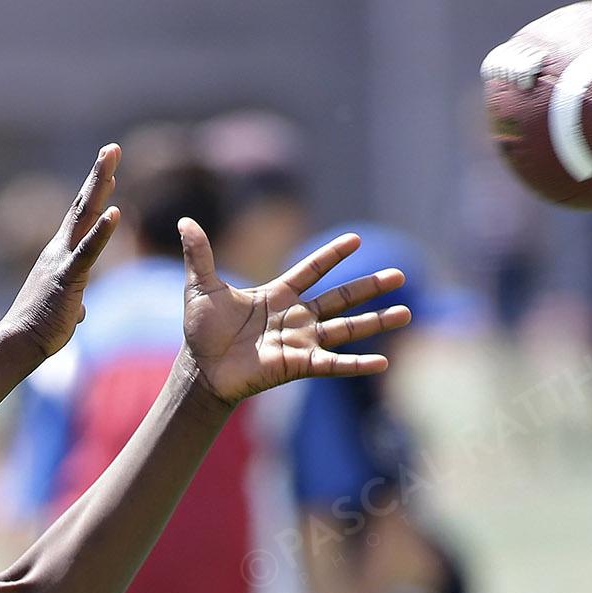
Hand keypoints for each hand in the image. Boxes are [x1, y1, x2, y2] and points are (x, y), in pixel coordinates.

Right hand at [0, 145, 122, 360]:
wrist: (17, 344)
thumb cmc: (38, 331)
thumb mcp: (63, 312)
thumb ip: (74, 304)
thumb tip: (82, 312)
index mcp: (59, 256)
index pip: (80, 218)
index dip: (95, 192)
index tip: (108, 169)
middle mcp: (58, 250)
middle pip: (82, 206)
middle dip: (98, 175)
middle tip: (112, 148)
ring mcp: (62, 261)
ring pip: (84, 216)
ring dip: (99, 186)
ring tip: (113, 159)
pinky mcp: (68, 278)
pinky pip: (87, 252)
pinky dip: (102, 232)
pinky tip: (116, 212)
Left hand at [177, 224, 411, 404]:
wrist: (200, 370)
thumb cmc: (201, 332)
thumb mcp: (201, 288)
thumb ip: (199, 255)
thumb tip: (185, 221)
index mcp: (277, 295)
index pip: (311, 271)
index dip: (332, 256)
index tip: (356, 239)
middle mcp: (295, 317)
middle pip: (340, 298)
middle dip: (369, 287)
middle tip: (400, 274)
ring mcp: (300, 342)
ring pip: (345, 328)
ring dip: (375, 322)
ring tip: (406, 313)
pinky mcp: (298, 365)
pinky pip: (333, 364)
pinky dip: (357, 364)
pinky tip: (383, 362)